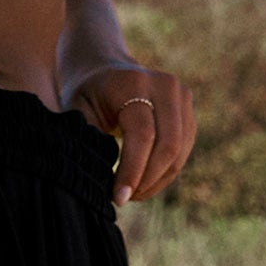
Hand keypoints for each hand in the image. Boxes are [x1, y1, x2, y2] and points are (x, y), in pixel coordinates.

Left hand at [68, 62, 194, 206]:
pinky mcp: (188, 110)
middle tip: (124, 198)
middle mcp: (164, 85)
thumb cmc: (86, 94)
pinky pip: (183, 151)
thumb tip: (99, 183)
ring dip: (157, 181)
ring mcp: (181, 95)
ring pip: (179, 152)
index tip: (118, 198)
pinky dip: (165, 173)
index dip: (133, 171)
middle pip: (168, 145)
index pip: (143, 134)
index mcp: (133, 83)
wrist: (103, 66)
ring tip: (132, 193)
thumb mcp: (77, 113)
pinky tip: (144, 182)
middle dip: (147, 180)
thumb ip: (89, 142)